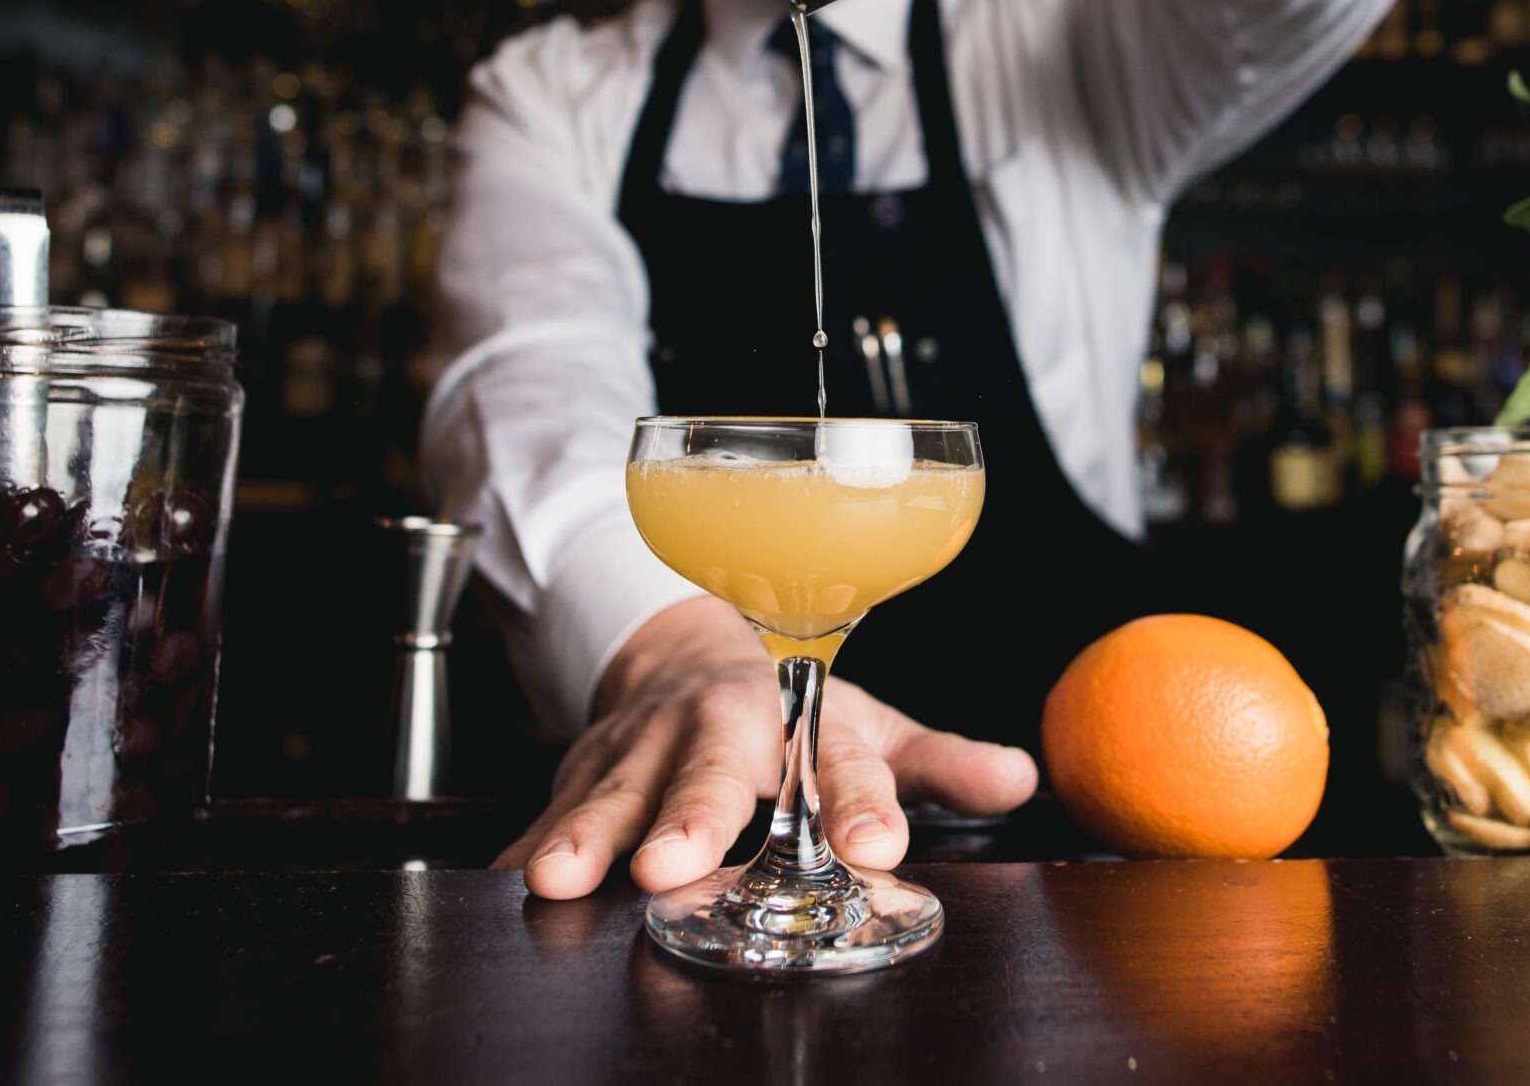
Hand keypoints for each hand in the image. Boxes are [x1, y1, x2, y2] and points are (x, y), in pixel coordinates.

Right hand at [495, 595, 1037, 898]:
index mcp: (800, 717)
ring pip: (613, 790)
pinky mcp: (585, 768)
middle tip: (675, 864)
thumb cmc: (787, 706)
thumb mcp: (868, 724)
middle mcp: (719, 727)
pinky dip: (524, 842)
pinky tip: (508, 876)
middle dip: (692, 818)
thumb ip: (938, 763)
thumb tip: (1021, 778)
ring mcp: (643, 747)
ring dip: (586, 835)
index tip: (878, 847)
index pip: (838, 760)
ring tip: (562, 879)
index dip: (860, 805)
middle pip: (709, 773)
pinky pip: (549, 809)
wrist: (684, 650)